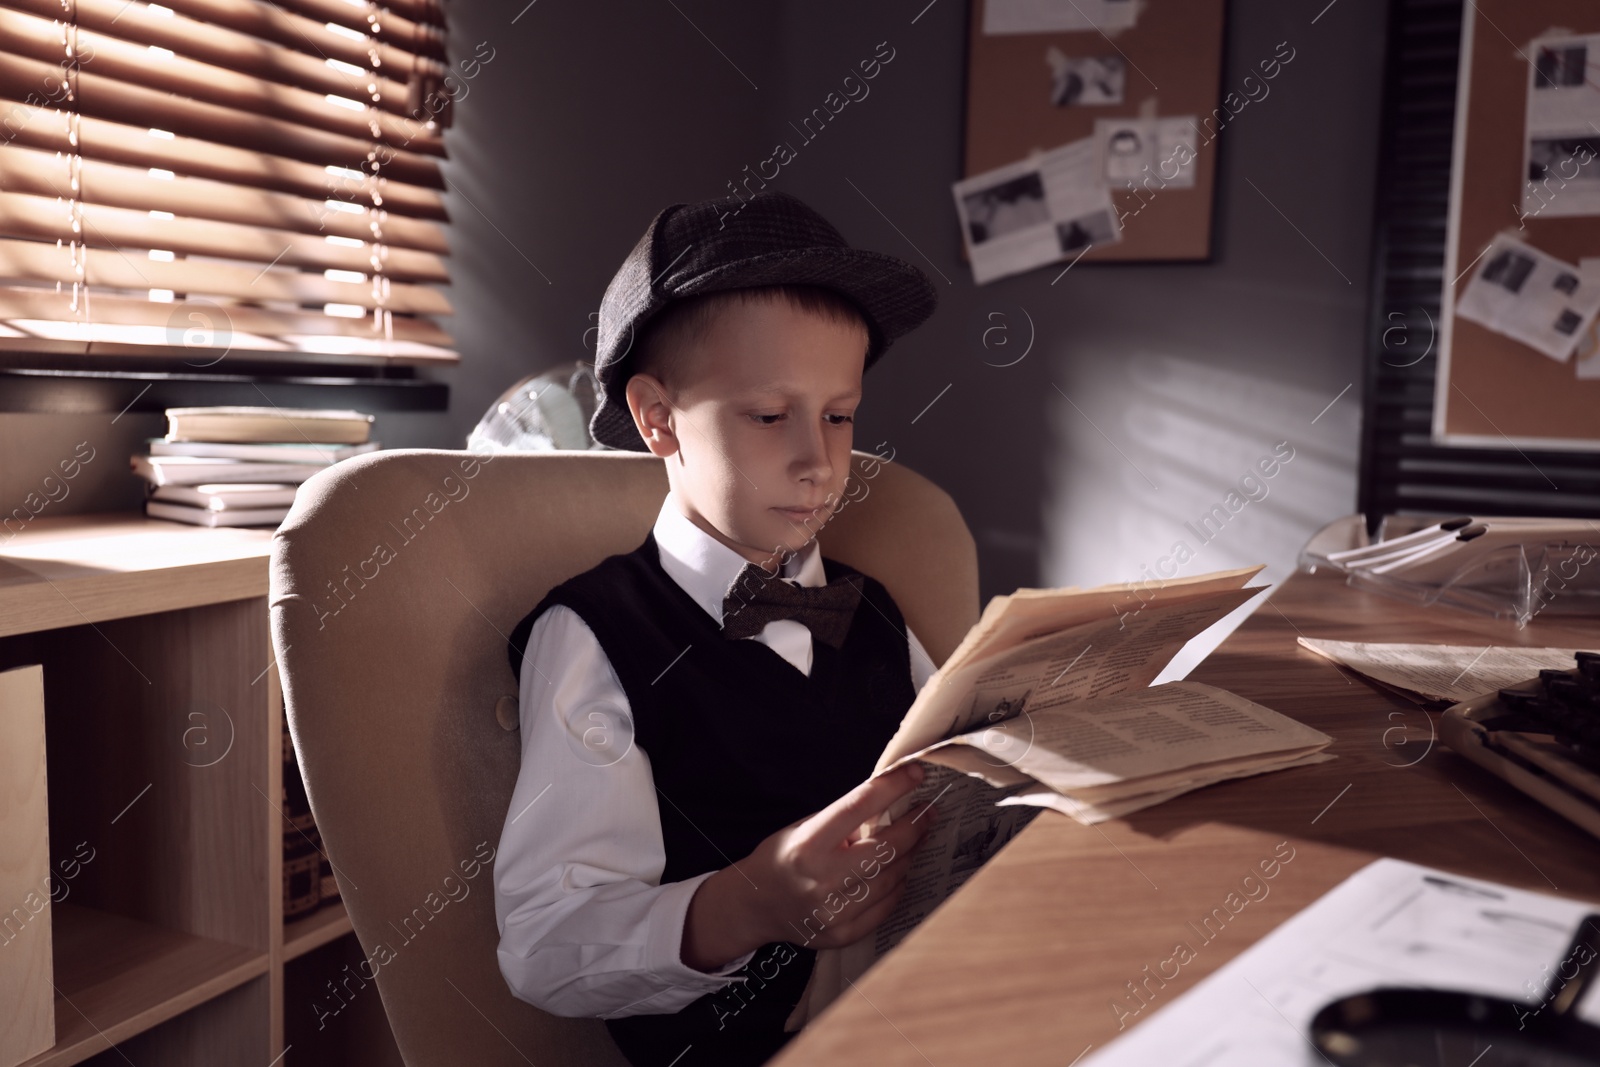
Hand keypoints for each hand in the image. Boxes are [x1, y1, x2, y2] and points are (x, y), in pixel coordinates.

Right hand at [681, 762, 938, 969]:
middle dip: (915, 826)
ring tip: (915, 840)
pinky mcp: (843, 934)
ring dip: (909, 856)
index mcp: (810, 844)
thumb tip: (892, 805)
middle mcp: (823, 879)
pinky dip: (897, 886)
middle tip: (929, 812)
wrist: (755, 906)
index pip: (860, 807)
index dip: (892, 787)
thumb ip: (845, 820)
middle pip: (887, 848)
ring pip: (892, 878)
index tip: (916, 773)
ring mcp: (835, 911)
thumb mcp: (805, 828)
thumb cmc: (783, 857)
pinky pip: (886, 906)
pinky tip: (899, 872)